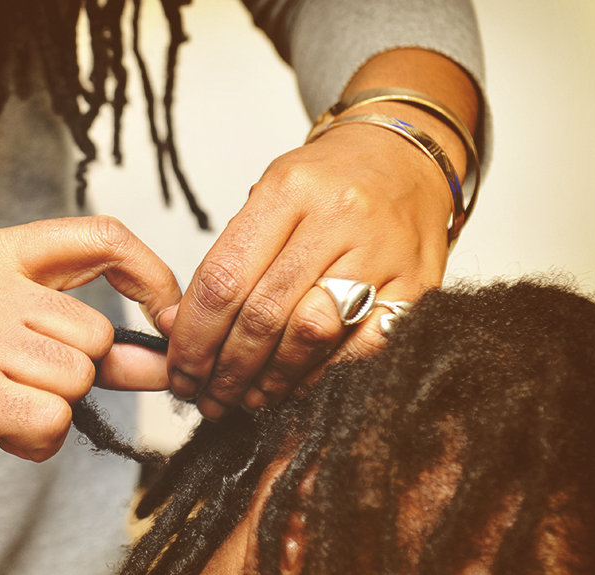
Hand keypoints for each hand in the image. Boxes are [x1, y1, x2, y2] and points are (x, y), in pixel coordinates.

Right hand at [0, 216, 179, 484]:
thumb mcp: (8, 324)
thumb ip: (85, 336)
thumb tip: (163, 360)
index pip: (102, 235)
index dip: (151, 274)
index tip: (166, 313)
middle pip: (96, 333)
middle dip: (77, 371)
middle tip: (25, 380)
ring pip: (78, 378)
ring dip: (55, 408)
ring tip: (4, 403)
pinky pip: (52, 420)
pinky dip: (39, 439)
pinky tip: (0, 430)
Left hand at [160, 122, 451, 419]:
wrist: (406, 157)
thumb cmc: (330, 181)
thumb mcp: (270, 195)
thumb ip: (230, 257)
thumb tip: (177, 325)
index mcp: (289, 190)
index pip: (224, 277)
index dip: (194, 334)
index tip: (179, 367)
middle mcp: (338, 217)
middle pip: (263, 313)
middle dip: (225, 368)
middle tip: (206, 395)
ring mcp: (382, 253)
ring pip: (310, 335)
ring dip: (269, 379)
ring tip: (245, 398)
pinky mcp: (417, 286)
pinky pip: (360, 348)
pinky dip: (320, 377)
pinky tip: (294, 387)